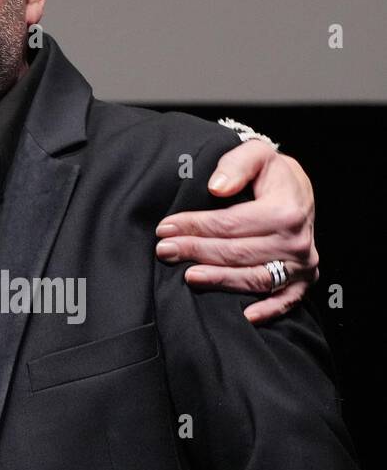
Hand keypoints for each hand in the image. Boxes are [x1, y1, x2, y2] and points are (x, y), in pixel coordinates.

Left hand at [155, 139, 316, 324]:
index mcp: (286, 210)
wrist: (297, 190)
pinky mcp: (304, 280)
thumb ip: (236, 164)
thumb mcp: (255, 154)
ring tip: (187, 276)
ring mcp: (302, 264)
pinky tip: (244, 315)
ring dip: (219, 280)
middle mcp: (298, 241)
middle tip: (164, 250)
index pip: (230, 224)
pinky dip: (267, 311)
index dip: (195, 227)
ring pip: (255, 279)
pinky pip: (285, 300)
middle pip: (237, 253)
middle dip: (196, 251)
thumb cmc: (269, 173)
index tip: (165, 227)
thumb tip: (216, 187)